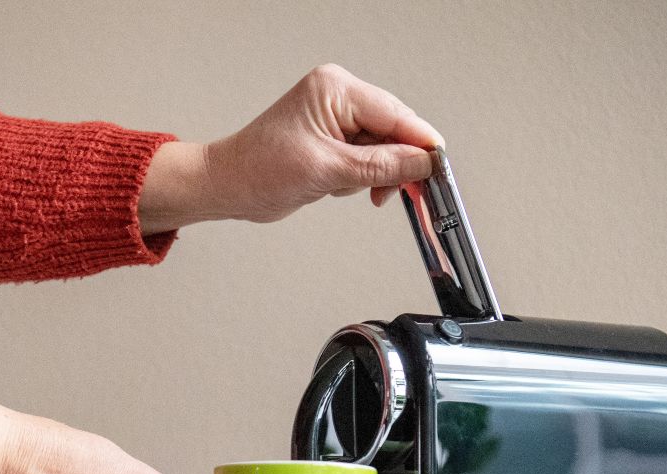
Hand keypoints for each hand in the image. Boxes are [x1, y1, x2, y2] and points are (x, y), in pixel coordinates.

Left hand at [138, 64, 442, 233]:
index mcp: (336, 90)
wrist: (228, 186)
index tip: (438, 170)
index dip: (419, 144)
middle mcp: (338, 97)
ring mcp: (335, 117)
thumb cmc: (259, 170)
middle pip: (394, 129)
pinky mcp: (332, 138)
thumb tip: (422, 163)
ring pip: (382, 147)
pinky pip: (366, 157)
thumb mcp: (327, 171)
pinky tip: (340, 186)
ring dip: (371, 174)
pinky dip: (360, 176)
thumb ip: (380, 166)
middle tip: (393, 191)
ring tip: (341, 185)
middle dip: (393, 163)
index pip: (395, 114)